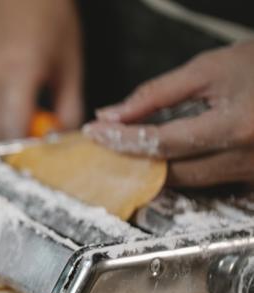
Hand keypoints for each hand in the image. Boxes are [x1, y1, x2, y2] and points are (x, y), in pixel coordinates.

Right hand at [0, 0, 82, 146]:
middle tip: (20, 157)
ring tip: (2, 150)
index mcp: (21, 67)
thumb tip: (62, 140)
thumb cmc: (51, 22)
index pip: (12, 123)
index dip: (23, 147)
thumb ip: (69, 107)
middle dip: (4, 151)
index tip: (35, 155)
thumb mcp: (71, 65)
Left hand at [83, 41, 253, 186]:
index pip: (162, 142)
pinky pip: (208, 181)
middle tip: (106, 142)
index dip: (122, 139)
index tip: (96, 132)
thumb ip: (157, 94)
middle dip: (134, 159)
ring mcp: (253, 174)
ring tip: (129, 145)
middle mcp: (248, 158)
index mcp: (238, 126)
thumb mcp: (209, 69)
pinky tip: (163, 155)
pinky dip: (182, 169)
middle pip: (172, 172)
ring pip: (189, 182)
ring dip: (155, 167)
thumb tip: (112, 116)